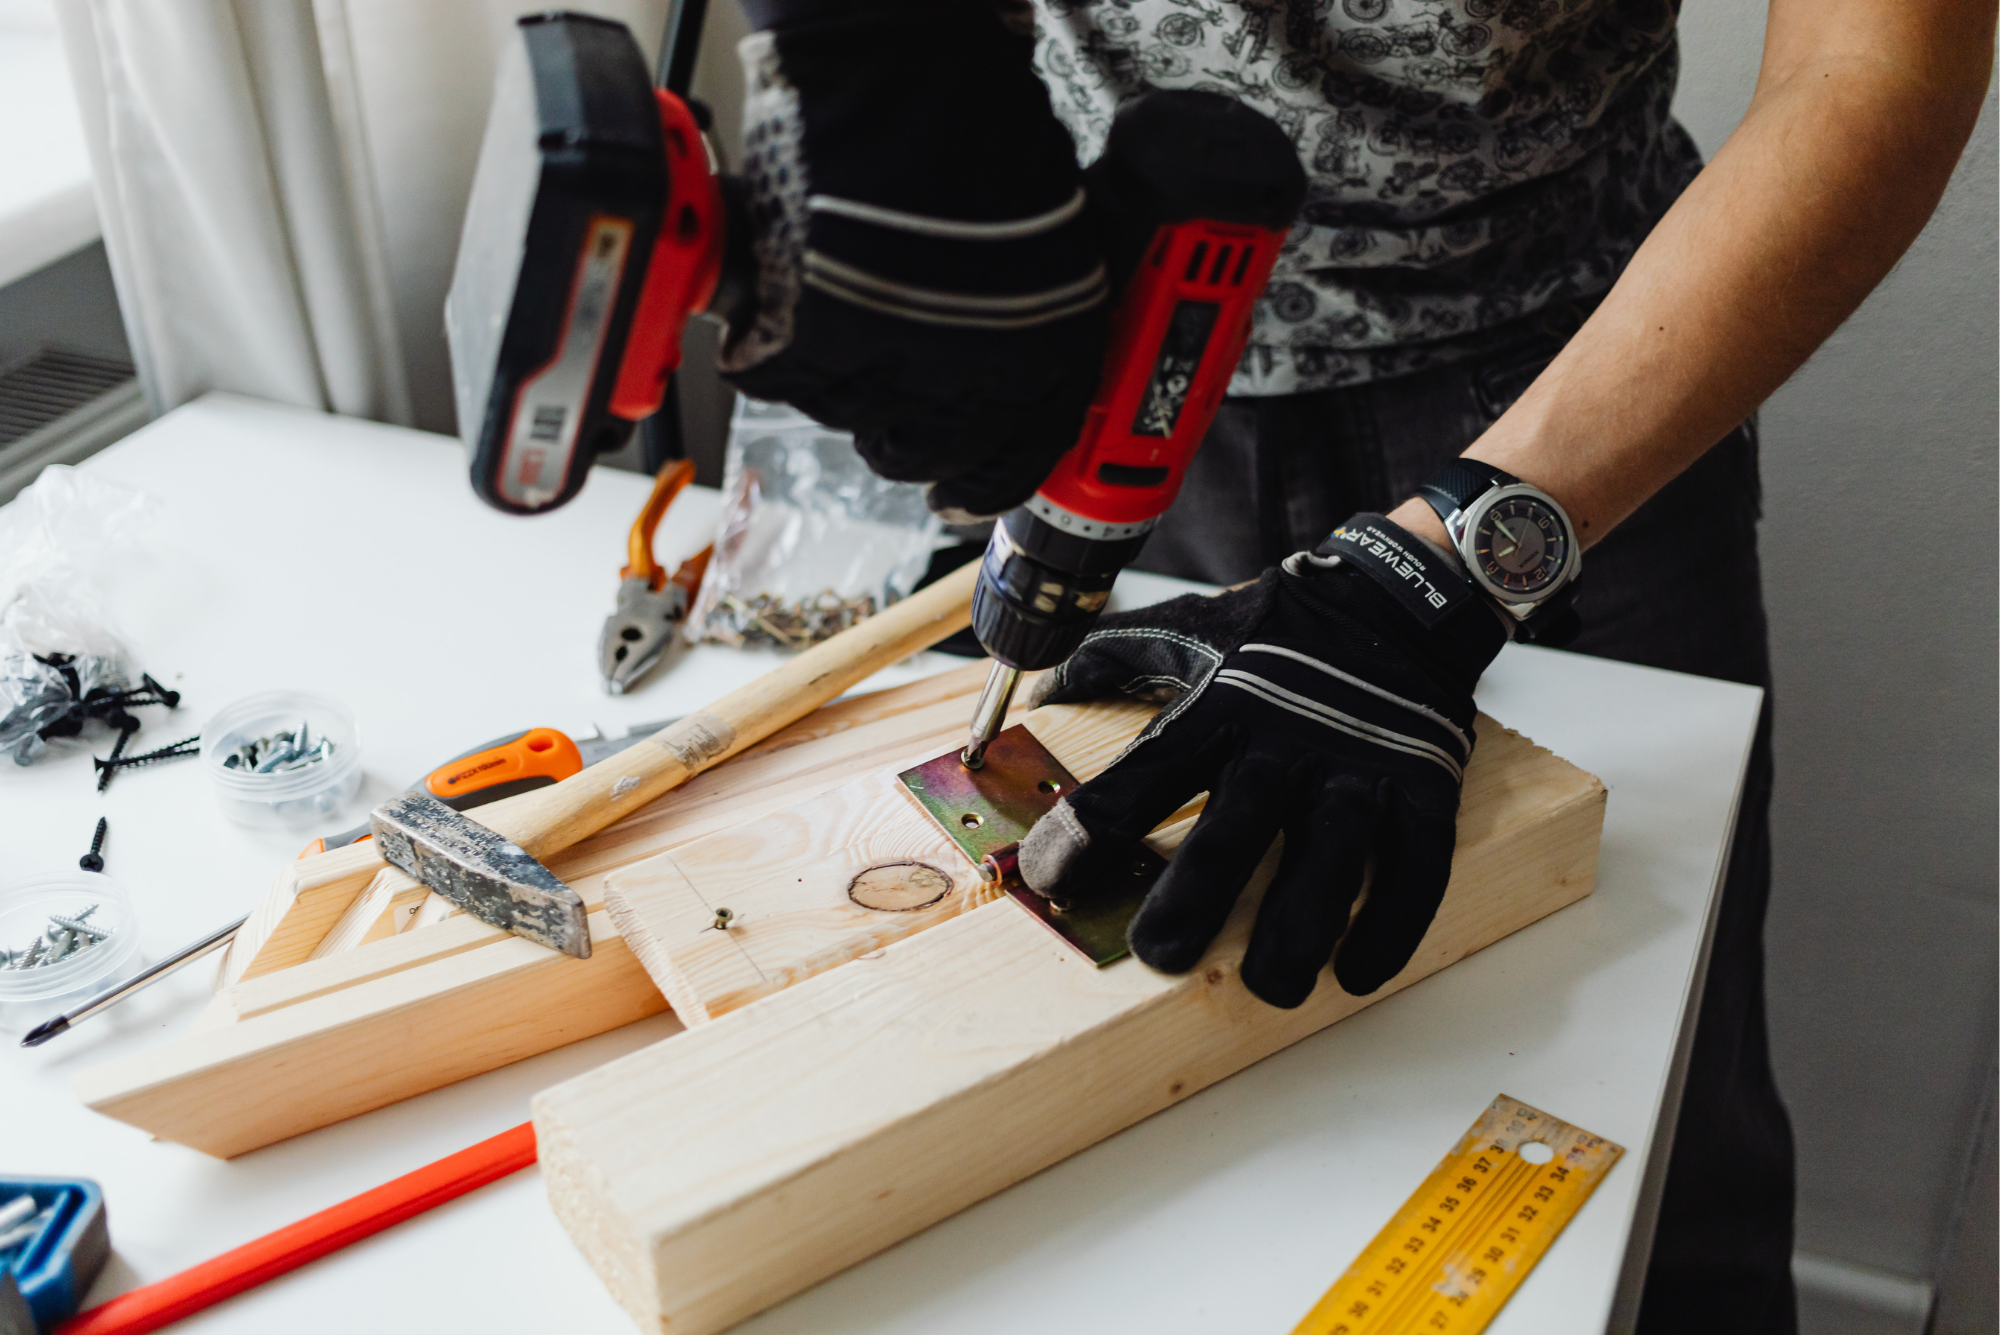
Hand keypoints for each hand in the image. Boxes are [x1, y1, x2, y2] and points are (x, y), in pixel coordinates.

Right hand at [717, 0, 1106, 519]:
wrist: (901, 71)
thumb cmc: (978, 126)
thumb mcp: (1051, 236)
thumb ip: (1031, 316)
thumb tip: (1006, 364)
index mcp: (1046, 351)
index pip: (1018, 457)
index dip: (986, 483)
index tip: (964, 496)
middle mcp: (973, 375)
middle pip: (926, 453)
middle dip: (906, 439)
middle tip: (887, 403)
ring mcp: (886, 365)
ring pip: (848, 420)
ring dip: (839, 380)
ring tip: (839, 311)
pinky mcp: (806, 344)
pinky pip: (776, 379)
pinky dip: (772, 346)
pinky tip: (790, 297)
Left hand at [1017, 517, 1507, 1006]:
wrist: (1399, 594)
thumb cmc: (1281, 624)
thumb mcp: (1190, 626)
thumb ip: (1113, 656)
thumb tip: (1038, 690)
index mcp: (1221, 705)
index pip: (1142, 775)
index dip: (1090, 830)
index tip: (1050, 879)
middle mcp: (1287, 740)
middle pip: (1238, 826)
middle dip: (1197, 895)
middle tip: (1158, 956)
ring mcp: (1359, 766)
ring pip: (1331, 854)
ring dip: (1301, 924)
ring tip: (1273, 986)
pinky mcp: (1423, 785)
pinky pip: (1415, 862)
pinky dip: (1392, 922)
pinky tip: (1357, 973)